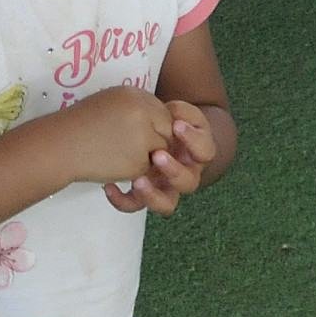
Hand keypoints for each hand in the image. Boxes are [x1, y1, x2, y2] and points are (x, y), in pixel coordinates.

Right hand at [44, 84, 173, 188]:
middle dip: (153, 141)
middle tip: (126, 144)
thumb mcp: (110, 101)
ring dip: (145, 156)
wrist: (60, 146)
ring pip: (161, 152)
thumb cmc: (80, 123)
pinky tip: (113, 162)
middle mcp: (143, 113)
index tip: (133, 131)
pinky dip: (134, 170)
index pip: (163, 112)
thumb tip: (165, 123)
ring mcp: (143, 138)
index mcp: (135, 94)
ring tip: (117, 150)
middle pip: (166, 131)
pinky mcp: (138, 163)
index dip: (152, 125)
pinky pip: (147, 169)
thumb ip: (138, 108)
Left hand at [104, 100, 218, 216]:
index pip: (205, 152)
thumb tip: (175, 113)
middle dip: (173, 170)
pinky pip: (135, 204)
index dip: (193, 140)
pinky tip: (110, 186)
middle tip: (158, 155)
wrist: (151, 130)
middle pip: (188, 183)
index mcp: (196, 155)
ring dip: (153, 194)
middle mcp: (184, 175)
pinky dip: (122, 200)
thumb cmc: (167, 121)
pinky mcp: (145, 193)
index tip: (176, 125)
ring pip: (167, 204)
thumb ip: (180, 111)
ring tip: (138, 181)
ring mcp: (165, 187)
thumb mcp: (177, 112)